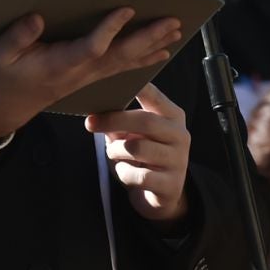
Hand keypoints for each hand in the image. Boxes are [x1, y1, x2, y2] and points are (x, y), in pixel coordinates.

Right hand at [0, 8, 180, 142]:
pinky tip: (160, 50)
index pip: (90, 48)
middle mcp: (78, 73)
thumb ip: (16, 37)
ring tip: (176, 31)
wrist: (3, 105)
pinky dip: (144, 58)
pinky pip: (121, 67)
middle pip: (119, 56)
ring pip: (125, 62)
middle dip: (147, 38)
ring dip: (152, 46)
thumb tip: (37, 18)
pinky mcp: (88, 76)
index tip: (127, 9)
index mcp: (57, 65)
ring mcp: (86, 77)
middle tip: (172, 22)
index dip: (109, 29)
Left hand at [86, 83, 191, 223]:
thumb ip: (119, 119)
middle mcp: (180, 135)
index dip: (138, 87)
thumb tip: (94, 107)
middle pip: (145, 121)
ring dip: (116, 151)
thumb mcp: (132, 133)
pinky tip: (126, 172)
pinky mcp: (171, 184)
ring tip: (115, 153)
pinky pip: (137, 175)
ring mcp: (178, 160)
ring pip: (137, 148)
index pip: (155, 96)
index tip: (117, 77)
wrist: (161, 192)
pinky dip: (123, 173)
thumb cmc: (142, 155)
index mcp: (171, 116)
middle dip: (113, 120)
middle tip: (90, 123)